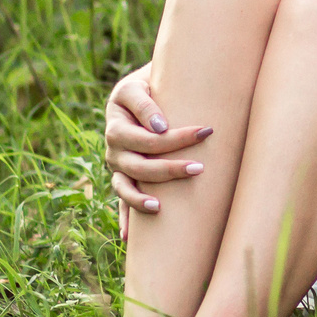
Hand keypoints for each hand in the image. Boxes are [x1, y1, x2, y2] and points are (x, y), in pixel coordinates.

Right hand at [104, 62, 216, 218]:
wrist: (147, 84)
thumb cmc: (155, 80)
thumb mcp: (147, 79)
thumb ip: (148, 99)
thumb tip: (159, 127)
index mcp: (117, 117)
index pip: (145, 135)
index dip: (171, 138)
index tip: (202, 133)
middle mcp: (113, 143)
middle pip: (138, 163)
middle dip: (169, 168)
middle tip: (200, 167)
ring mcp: (117, 163)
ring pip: (126, 185)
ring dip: (141, 198)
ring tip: (160, 207)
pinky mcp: (122, 176)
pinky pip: (120, 199)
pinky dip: (124, 218)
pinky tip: (129, 238)